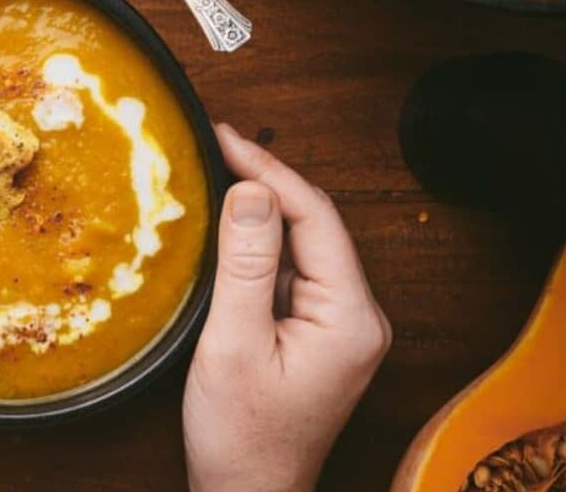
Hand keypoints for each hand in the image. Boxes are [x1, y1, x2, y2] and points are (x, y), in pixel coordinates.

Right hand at [183, 124, 390, 491]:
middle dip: (265, 181)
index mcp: (351, 317)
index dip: (269, 169)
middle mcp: (358, 316)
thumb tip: (251, 191)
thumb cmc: (242, 436)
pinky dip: (258, 247)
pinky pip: (291, 273)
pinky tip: (227, 231)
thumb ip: (245, 265)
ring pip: (300, 246)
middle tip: (215, 145)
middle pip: (312, 225)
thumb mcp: (233, 344)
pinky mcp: (318, 334)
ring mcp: (340, 326)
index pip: (315, 217)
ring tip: (215, 175)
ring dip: (260, 212)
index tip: (224, 137)